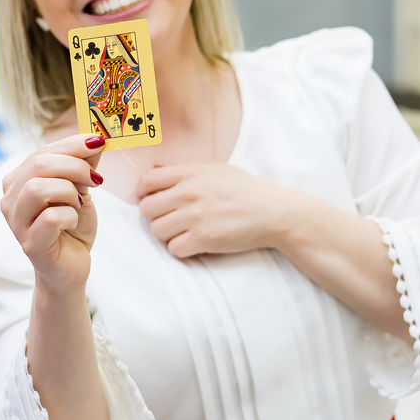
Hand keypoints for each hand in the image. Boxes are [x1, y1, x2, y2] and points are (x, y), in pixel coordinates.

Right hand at [0, 134, 103, 294]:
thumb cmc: (71, 226)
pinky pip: (50, 218)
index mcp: (18, 180)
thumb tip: (95, 138)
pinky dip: (69, 215)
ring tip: (80, 201)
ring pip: (37, 189)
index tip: (99, 143)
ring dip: (68, 190)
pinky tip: (72, 221)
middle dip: (74, 166)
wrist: (71, 265)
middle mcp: (10, 199)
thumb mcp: (80, 189)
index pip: (42, 151)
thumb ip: (83, 165)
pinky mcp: (30, 244)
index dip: (73, 144)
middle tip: (96, 178)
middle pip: (38, 165)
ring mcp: (17, 222)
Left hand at [137, 164, 288, 257]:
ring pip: (157, 231)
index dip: (145, 194)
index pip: (146, 182)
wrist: (274, 212)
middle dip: (156, 217)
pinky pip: (173, 249)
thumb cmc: (247, 190)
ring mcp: (194, 216)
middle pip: (146, 209)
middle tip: (172, 220)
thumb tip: (157, 175)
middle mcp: (188, 193)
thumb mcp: (216, 170)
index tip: (154, 201)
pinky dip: (182, 249)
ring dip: (168, 235)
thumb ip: (186, 173)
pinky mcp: (203, 239)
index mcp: (190, 173)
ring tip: (186, 232)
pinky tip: (196, 243)